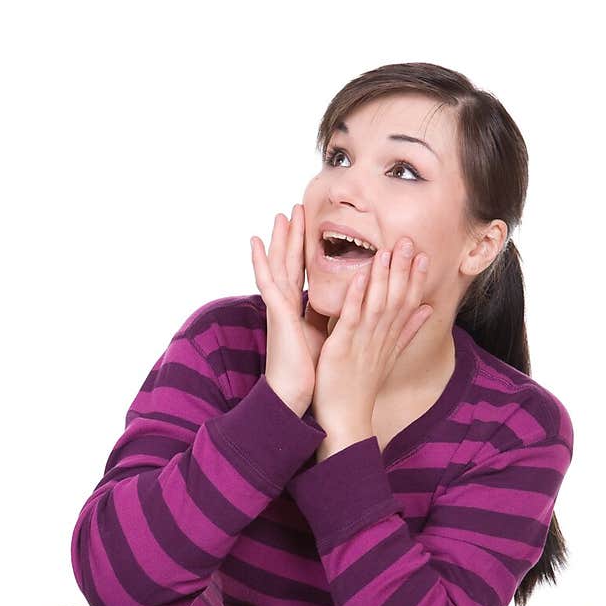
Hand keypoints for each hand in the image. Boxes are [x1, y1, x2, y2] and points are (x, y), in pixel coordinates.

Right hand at [251, 204, 327, 413]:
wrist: (295, 397)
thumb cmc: (311, 373)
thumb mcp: (326, 336)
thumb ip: (331, 316)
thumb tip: (349, 303)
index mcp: (299, 311)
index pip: (302, 273)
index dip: (305, 250)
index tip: (309, 227)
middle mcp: (288, 306)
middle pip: (290, 263)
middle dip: (293, 236)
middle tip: (295, 209)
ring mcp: (279, 309)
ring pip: (279, 266)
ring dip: (279, 240)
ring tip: (280, 215)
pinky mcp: (276, 316)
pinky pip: (269, 283)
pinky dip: (262, 261)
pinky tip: (256, 242)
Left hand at [310, 238, 432, 432]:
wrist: (346, 420)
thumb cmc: (361, 388)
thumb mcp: (388, 356)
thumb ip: (407, 331)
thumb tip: (428, 310)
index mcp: (390, 339)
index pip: (408, 304)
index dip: (417, 279)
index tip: (424, 254)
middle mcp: (381, 339)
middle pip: (397, 299)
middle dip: (404, 270)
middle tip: (409, 241)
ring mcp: (362, 343)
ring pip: (377, 305)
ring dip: (382, 277)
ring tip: (387, 251)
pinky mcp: (342, 349)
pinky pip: (350, 319)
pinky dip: (356, 298)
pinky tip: (359, 277)